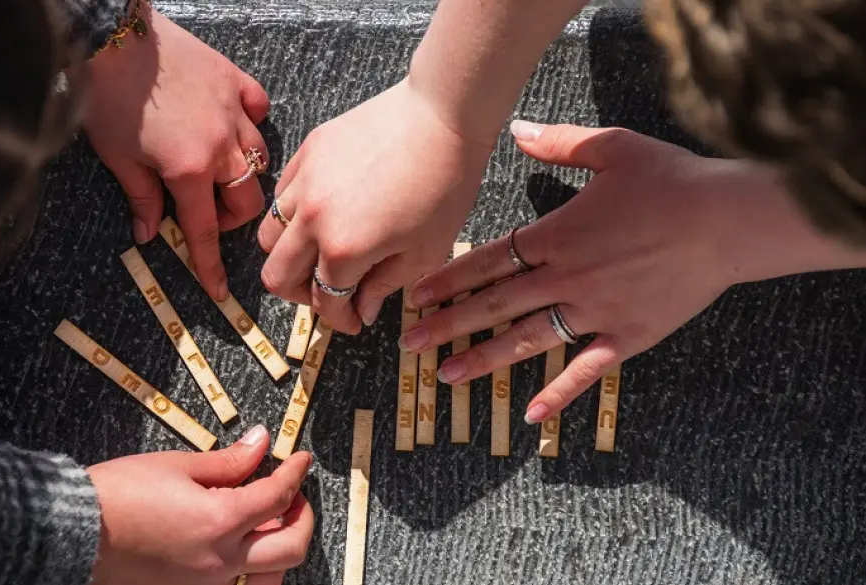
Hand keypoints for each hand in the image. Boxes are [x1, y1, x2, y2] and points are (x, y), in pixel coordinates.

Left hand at [81, 8, 269, 300]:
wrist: (115, 36)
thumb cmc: (108, 97)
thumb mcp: (117, 157)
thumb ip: (142, 198)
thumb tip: (150, 233)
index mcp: (189, 170)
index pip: (205, 230)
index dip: (211, 265)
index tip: (219, 291)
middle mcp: (221, 146)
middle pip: (247, 200)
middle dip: (229, 216)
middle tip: (204, 211)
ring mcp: (233, 112)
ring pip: (259, 159)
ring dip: (242, 174)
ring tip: (219, 171)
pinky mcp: (235, 82)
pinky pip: (259, 109)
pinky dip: (252, 122)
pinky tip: (233, 124)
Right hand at [87, 425, 313, 584]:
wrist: (73, 532)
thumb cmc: (119, 494)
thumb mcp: (178, 465)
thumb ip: (229, 460)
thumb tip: (261, 443)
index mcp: (220, 522)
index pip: (278, 495)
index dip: (295, 473)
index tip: (301, 460)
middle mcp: (220, 560)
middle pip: (291, 547)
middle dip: (303, 517)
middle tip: (294, 494)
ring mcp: (206, 582)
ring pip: (269, 574)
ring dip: (281, 545)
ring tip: (272, 519)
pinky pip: (237, 579)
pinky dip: (251, 560)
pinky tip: (241, 537)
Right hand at [258, 78, 493, 333]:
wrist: (441, 115)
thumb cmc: (444, 184)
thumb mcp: (425, 251)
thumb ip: (383, 285)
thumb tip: (360, 310)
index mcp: (344, 248)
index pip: (325, 301)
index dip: (340, 320)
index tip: (354, 320)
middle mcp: (312, 218)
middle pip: (277, 276)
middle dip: (302, 297)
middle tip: (331, 293)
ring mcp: (304, 182)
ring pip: (270, 236)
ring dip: (291, 256)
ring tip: (321, 254)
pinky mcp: (307, 152)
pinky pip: (281, 195)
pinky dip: (294, 216)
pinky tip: (325, 215)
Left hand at [400, 122, 786, 423]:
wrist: (729, 219)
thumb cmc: (672, 180)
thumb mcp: (612, 148)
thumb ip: (557, 144)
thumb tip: (518, 129)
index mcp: (556, 235)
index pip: (488, 261)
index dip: (448, 279)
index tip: (415, 296)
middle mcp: (566, 277)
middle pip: (494, 304)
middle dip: (447, 325)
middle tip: (409, 344)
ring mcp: (595, 311)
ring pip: (527, 340)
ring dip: (484, 359)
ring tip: (446, 376)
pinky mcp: (627, 336)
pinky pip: (585, 371)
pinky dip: (559, 394)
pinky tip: (531, 415)